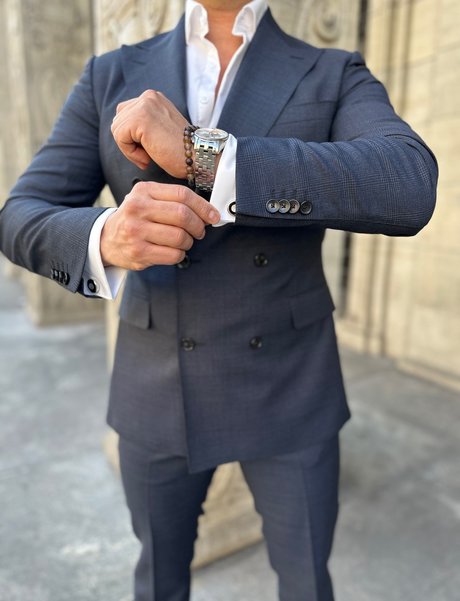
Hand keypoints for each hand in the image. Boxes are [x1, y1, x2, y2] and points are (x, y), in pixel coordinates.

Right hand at [100, 181, 219, 269]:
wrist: (106, 239)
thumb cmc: (135, 218)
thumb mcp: (147, 199)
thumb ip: (174, 200)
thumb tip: (209, 212)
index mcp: (143, 191)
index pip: (182, 194)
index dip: (203, 206)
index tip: (213, 216)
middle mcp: (137, 208)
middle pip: (182, 215)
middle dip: (198, 225)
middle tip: (200, 231)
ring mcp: (136, 231)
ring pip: (180, 236)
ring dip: (189, 242)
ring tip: (184, 241)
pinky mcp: (138, 252)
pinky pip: (173, 254)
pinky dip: (180, 254)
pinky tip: (174, 251)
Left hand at [111, 90, 188, 176]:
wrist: (199, 157)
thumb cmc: (182, 151)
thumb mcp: (160, 130)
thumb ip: (143, 124)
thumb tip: (120, 130)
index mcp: (153, 98)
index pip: (125, 114)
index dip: (131, 137)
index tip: (149, 151)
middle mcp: (148, 96)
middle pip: (118, 121)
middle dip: (128, 143)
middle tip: (147, 156)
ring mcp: (144, 105)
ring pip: (117, 130)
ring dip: (129, 149)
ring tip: (148, 157)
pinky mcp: (140, 118)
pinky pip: (120, 137)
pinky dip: (130, 153)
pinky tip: (147, 158)